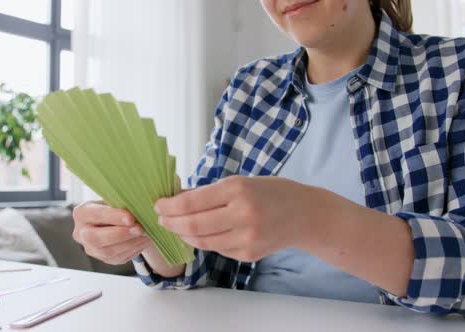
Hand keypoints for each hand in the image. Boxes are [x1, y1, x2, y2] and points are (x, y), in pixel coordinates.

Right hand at [72, 201, 153, 264]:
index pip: (96, 215)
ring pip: (108, 252)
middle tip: (139, 229)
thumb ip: (121, 203)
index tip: (130, 218)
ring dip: (130, 243)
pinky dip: (133, 249)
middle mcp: (81, 233)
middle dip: (120, 234)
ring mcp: (91, 249)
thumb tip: (137, 207)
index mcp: (82, 213)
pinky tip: (144, 241)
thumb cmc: (115, 205)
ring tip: (146, 234)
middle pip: (96, 238)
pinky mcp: (104, 259)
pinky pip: (118, 258)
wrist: (117, 220)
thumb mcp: (115, 199)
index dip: (113, 217)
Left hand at [155, 176, 355, 261]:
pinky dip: (204, 242)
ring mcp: (247, 238)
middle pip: (193, 226)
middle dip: (171, 223)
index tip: (159, 205)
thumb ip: (209, 192)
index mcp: (238, 190)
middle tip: (161, 219)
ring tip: (177, 227)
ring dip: (184, 235)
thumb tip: (176, 199)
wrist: (305, 214)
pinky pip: (217, 249)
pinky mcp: (249, 254)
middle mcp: (243, 215)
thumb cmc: (271, 192)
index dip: (170, 206)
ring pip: (202, 241)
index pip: (192, 202)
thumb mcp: (241, 181)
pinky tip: (200, 234)